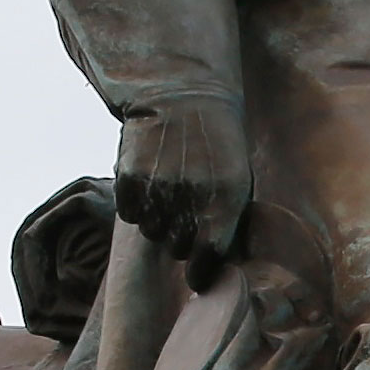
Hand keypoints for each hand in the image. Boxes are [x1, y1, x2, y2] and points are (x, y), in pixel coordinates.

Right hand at [113, 97, 247, 275]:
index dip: (201, 272)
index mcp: (226, 198)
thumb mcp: (240, 176)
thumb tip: (219, 263)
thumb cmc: (219, 142)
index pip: (208, 256)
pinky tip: (150, 182)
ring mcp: (158, 187)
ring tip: (169, 192)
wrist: (184, 94)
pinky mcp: (131, 177)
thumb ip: (231, 220)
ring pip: (152, 232)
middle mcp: (191, 196)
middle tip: (185, 216)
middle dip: (181, 240)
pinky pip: (129, 213)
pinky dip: (137, 206)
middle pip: (178, 249)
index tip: (197, 275)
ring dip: (158, 221)